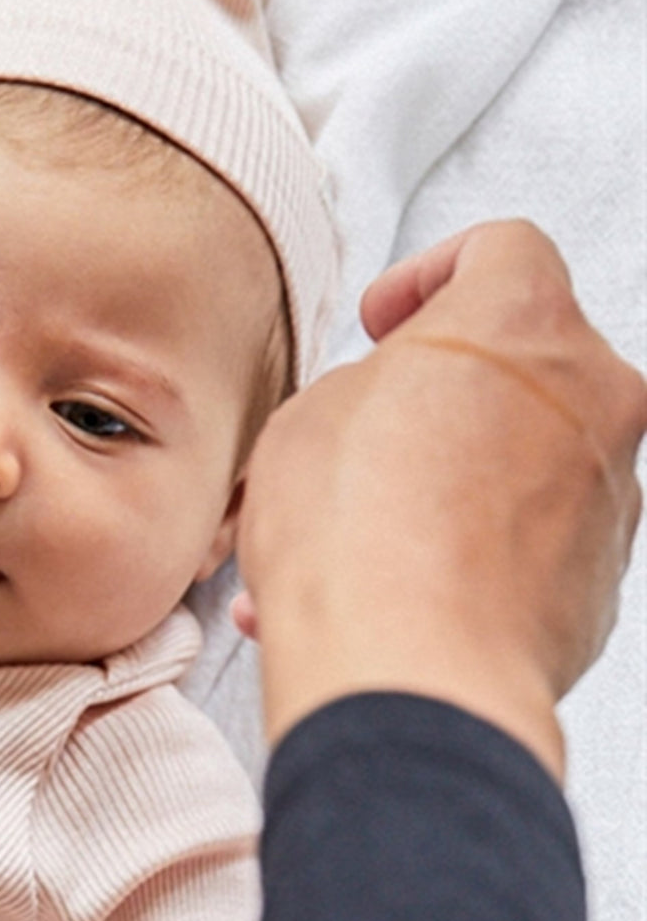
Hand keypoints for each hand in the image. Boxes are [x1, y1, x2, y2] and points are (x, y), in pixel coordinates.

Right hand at [233, 220, 646, 778]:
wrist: (407, 673)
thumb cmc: (358, 538)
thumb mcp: (307, 417)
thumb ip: (368, 386)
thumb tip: (385, 412)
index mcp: (523, 322)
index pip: (503, 247)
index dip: (431, 272)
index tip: (390, 317)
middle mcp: (596, 397)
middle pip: (524, 359)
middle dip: (442, 386)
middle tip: (372, 422)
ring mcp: (612, 493)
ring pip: (526, 457)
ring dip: (450, 476)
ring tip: (358, 530)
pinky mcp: (603, 582)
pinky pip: (531, 540)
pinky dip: (471, 548)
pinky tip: (392, 585)